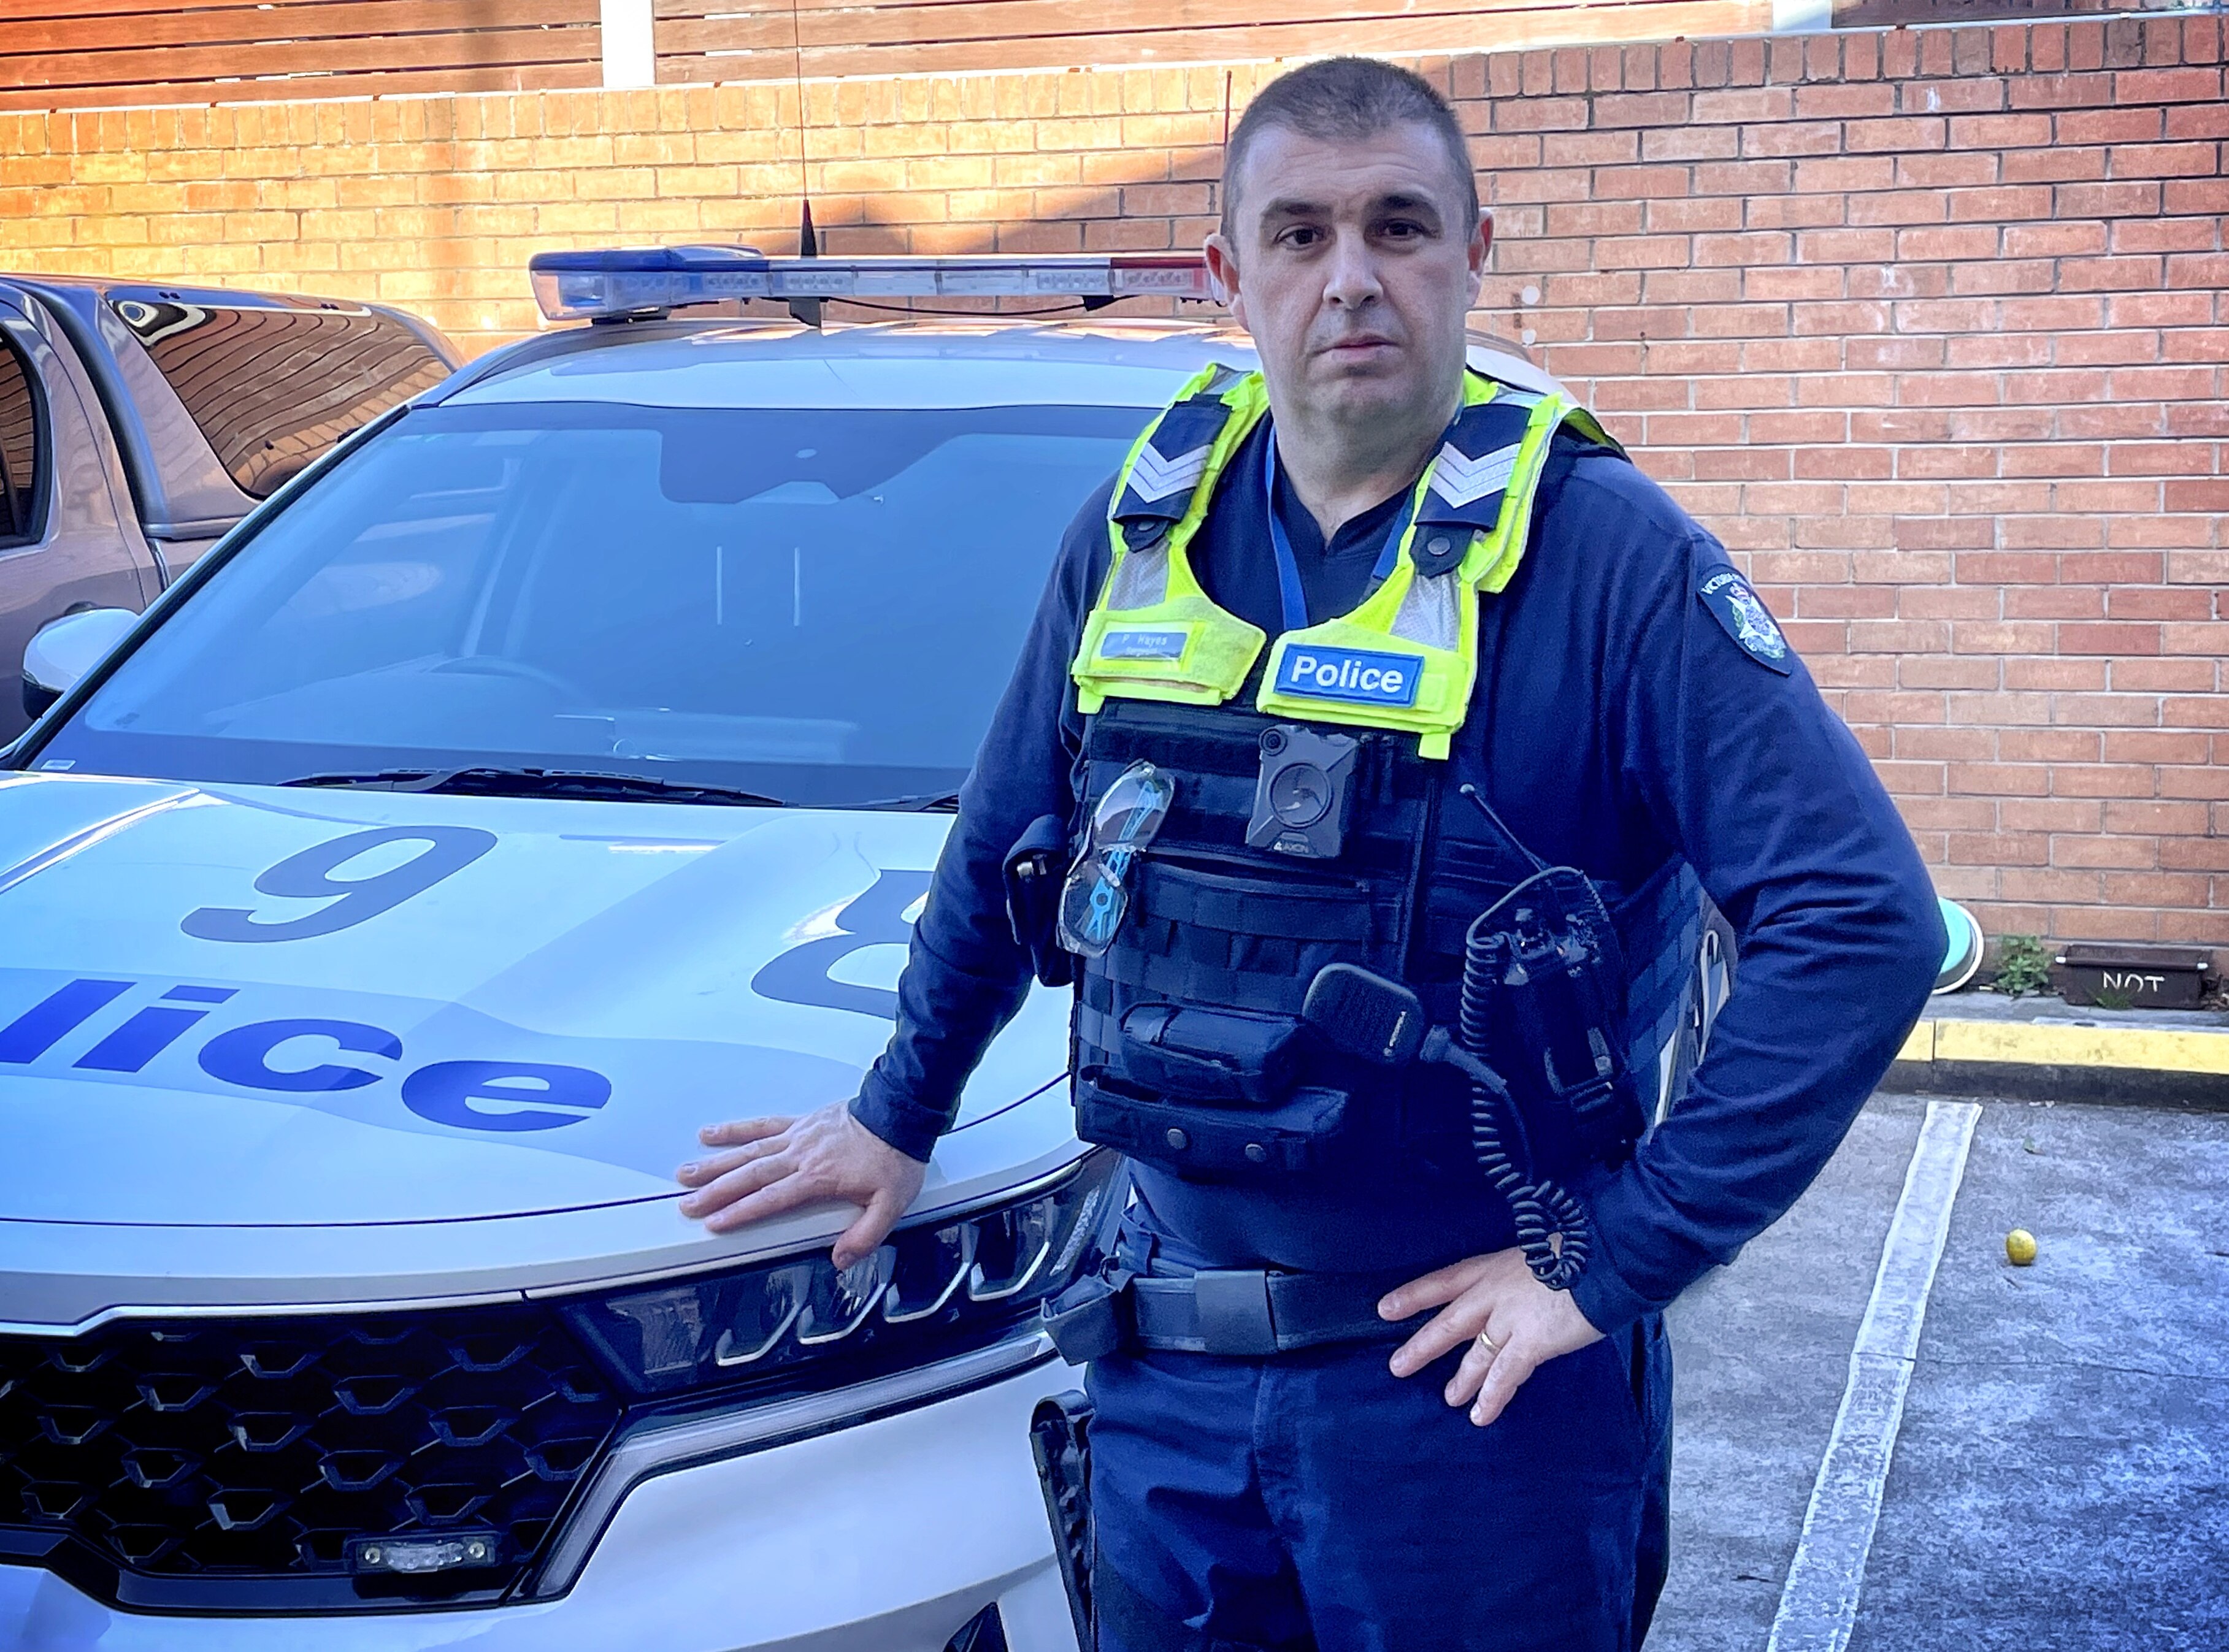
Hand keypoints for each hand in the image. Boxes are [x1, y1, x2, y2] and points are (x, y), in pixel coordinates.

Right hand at [675, 1101, 926, 1267]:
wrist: (901, 1113)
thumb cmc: (895, 1157)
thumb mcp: (891, 1204)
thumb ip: (865, 1235)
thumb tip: (841, 1259)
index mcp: (818, 1177)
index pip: (771, 1199)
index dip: (741, 1212)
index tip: (715, 1223)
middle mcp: (801, 1155)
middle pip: (751, 1175)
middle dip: (716, 1192)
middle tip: (688, 1204)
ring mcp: (797, 1136)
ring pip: (749, 1151)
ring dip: (716, 1163)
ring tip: (686, 1173)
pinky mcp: (800, 1123)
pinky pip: (762, 1125)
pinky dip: (736, 1129)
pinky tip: (712, 1134)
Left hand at [1378, 1247, 1603, 1427]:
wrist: (1604, 1258)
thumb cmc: (1579, 1252)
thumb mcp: (1535, 1254)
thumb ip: (1519, 1279)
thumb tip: (1521, 1294)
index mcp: (1491, 1267)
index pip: (1442, 1281)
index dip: (1413, 1295)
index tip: (1385, 1309)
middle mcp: (1492, 1293)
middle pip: (1447, 1323)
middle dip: (1422, 1347)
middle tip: (1397, 1367)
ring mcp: (1510, 1319)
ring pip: (1475, 1354)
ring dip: (1461, 1379)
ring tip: (1449, 1399)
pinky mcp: (1532, 1342)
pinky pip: (1505, 1375)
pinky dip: (1492, 1396)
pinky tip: (1480, 1416)